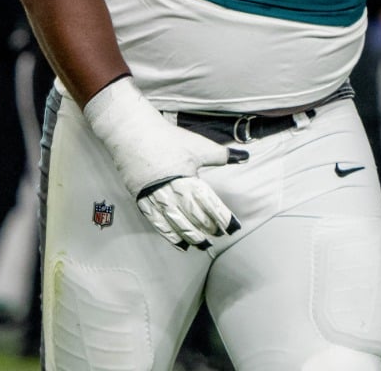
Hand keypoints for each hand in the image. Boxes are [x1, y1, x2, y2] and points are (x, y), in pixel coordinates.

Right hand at [82, 79, 247, 249]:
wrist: (135, 135)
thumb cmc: (169, 140)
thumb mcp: (200, 146)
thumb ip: (223, 156)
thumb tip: (245, 156)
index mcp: (189, 180)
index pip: (210, 204)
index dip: (223, 218)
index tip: (233, 228)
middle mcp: (172, 193)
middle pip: (194, 217)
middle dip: (208, 228)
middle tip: (218, 236)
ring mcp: (156, 199)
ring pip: (176, 224)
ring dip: (191, 236)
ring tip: (202, 245)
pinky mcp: (143, 201)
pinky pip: (157, 224)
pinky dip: (170, 236)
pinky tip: (179, 244)